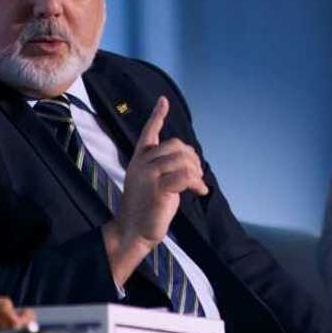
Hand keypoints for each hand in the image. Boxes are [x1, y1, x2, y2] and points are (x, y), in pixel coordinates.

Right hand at [102, 96, 209, 283]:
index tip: (164, 101)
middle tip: (196, 176)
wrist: (132, 231)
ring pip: (183, 160)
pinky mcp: (158, 189)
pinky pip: (185, 176)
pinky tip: (199, 191)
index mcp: (139, 160)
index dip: (157, 116)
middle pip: (176, 146)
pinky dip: (197, 183)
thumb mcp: (152, 183)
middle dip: (192, 158)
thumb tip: (187, 161)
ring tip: (198, 185)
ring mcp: (149, 175)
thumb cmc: (145, 209)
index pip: (148, 132)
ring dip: (197, 172)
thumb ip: (163, 168)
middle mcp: (142, 164)